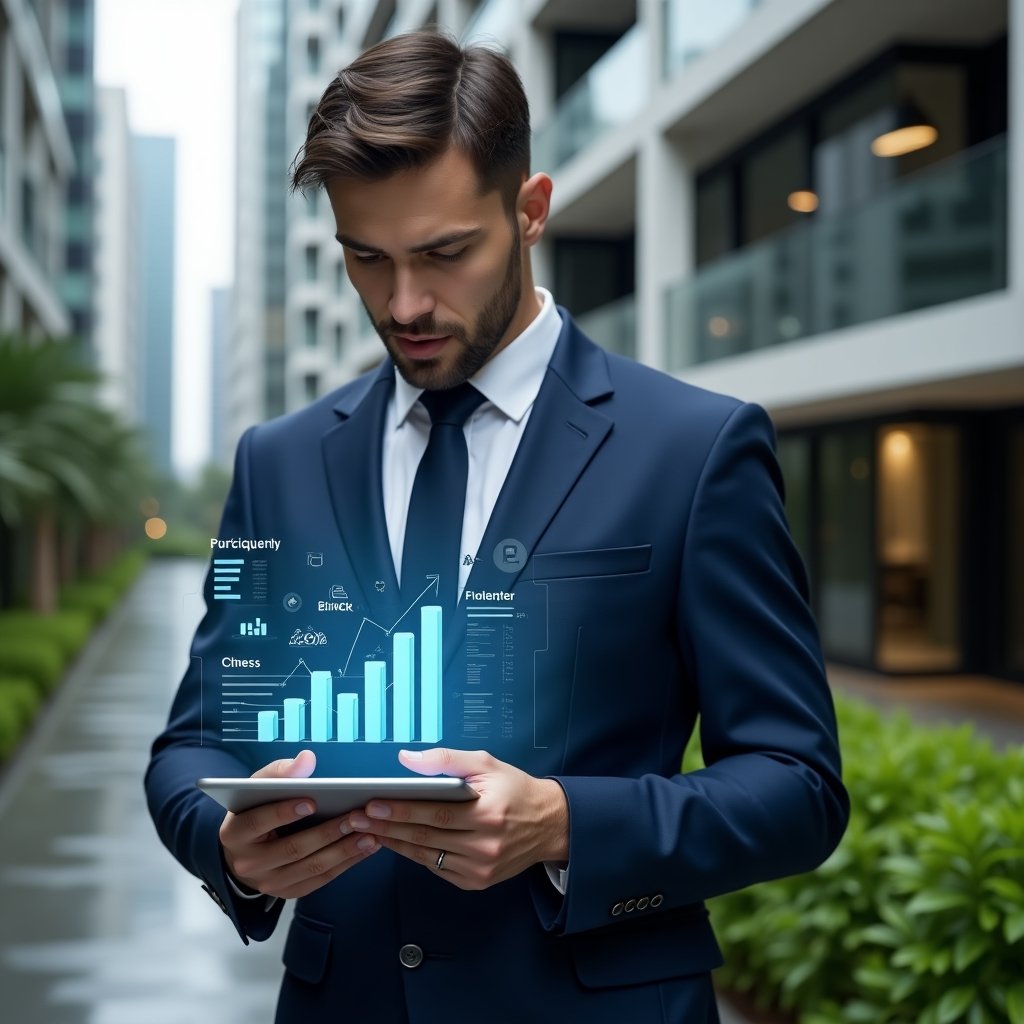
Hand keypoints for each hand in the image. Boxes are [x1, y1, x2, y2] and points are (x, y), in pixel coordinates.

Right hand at [218, 749, 379, 899]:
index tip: (311, 801)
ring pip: (311, 868)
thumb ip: (279, 772)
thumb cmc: (256, 810)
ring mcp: (269, 882)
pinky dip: (346, 863)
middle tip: (354, 816)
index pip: (257, 823)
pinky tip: (366, 847)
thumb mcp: (258, 787)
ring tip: (369, 833)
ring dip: (343, 850)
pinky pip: (320, 879)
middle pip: (292, 849)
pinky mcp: (289, 892)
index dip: (283, 812)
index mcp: (235, 834)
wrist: (244, 851)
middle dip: (326, 832)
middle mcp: (248, 864)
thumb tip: (306, 759)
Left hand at [348, 748, 568, 890]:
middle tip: (357, 818)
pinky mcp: (477, 881)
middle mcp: (485, 845)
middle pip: (425, 837)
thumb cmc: (515, 789)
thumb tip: (407, 759)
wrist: (549, 824)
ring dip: (395, 842)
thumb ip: (446, 760)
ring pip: (427, 856)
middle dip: (387, 826)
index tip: (372, 804)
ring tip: (368, 830)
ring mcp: (480, 868)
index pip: (435, 813)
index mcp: (488, 813)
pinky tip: (396, 841)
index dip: (401, 810)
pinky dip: (415, 855)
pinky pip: (437, 868)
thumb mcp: (486, 763)